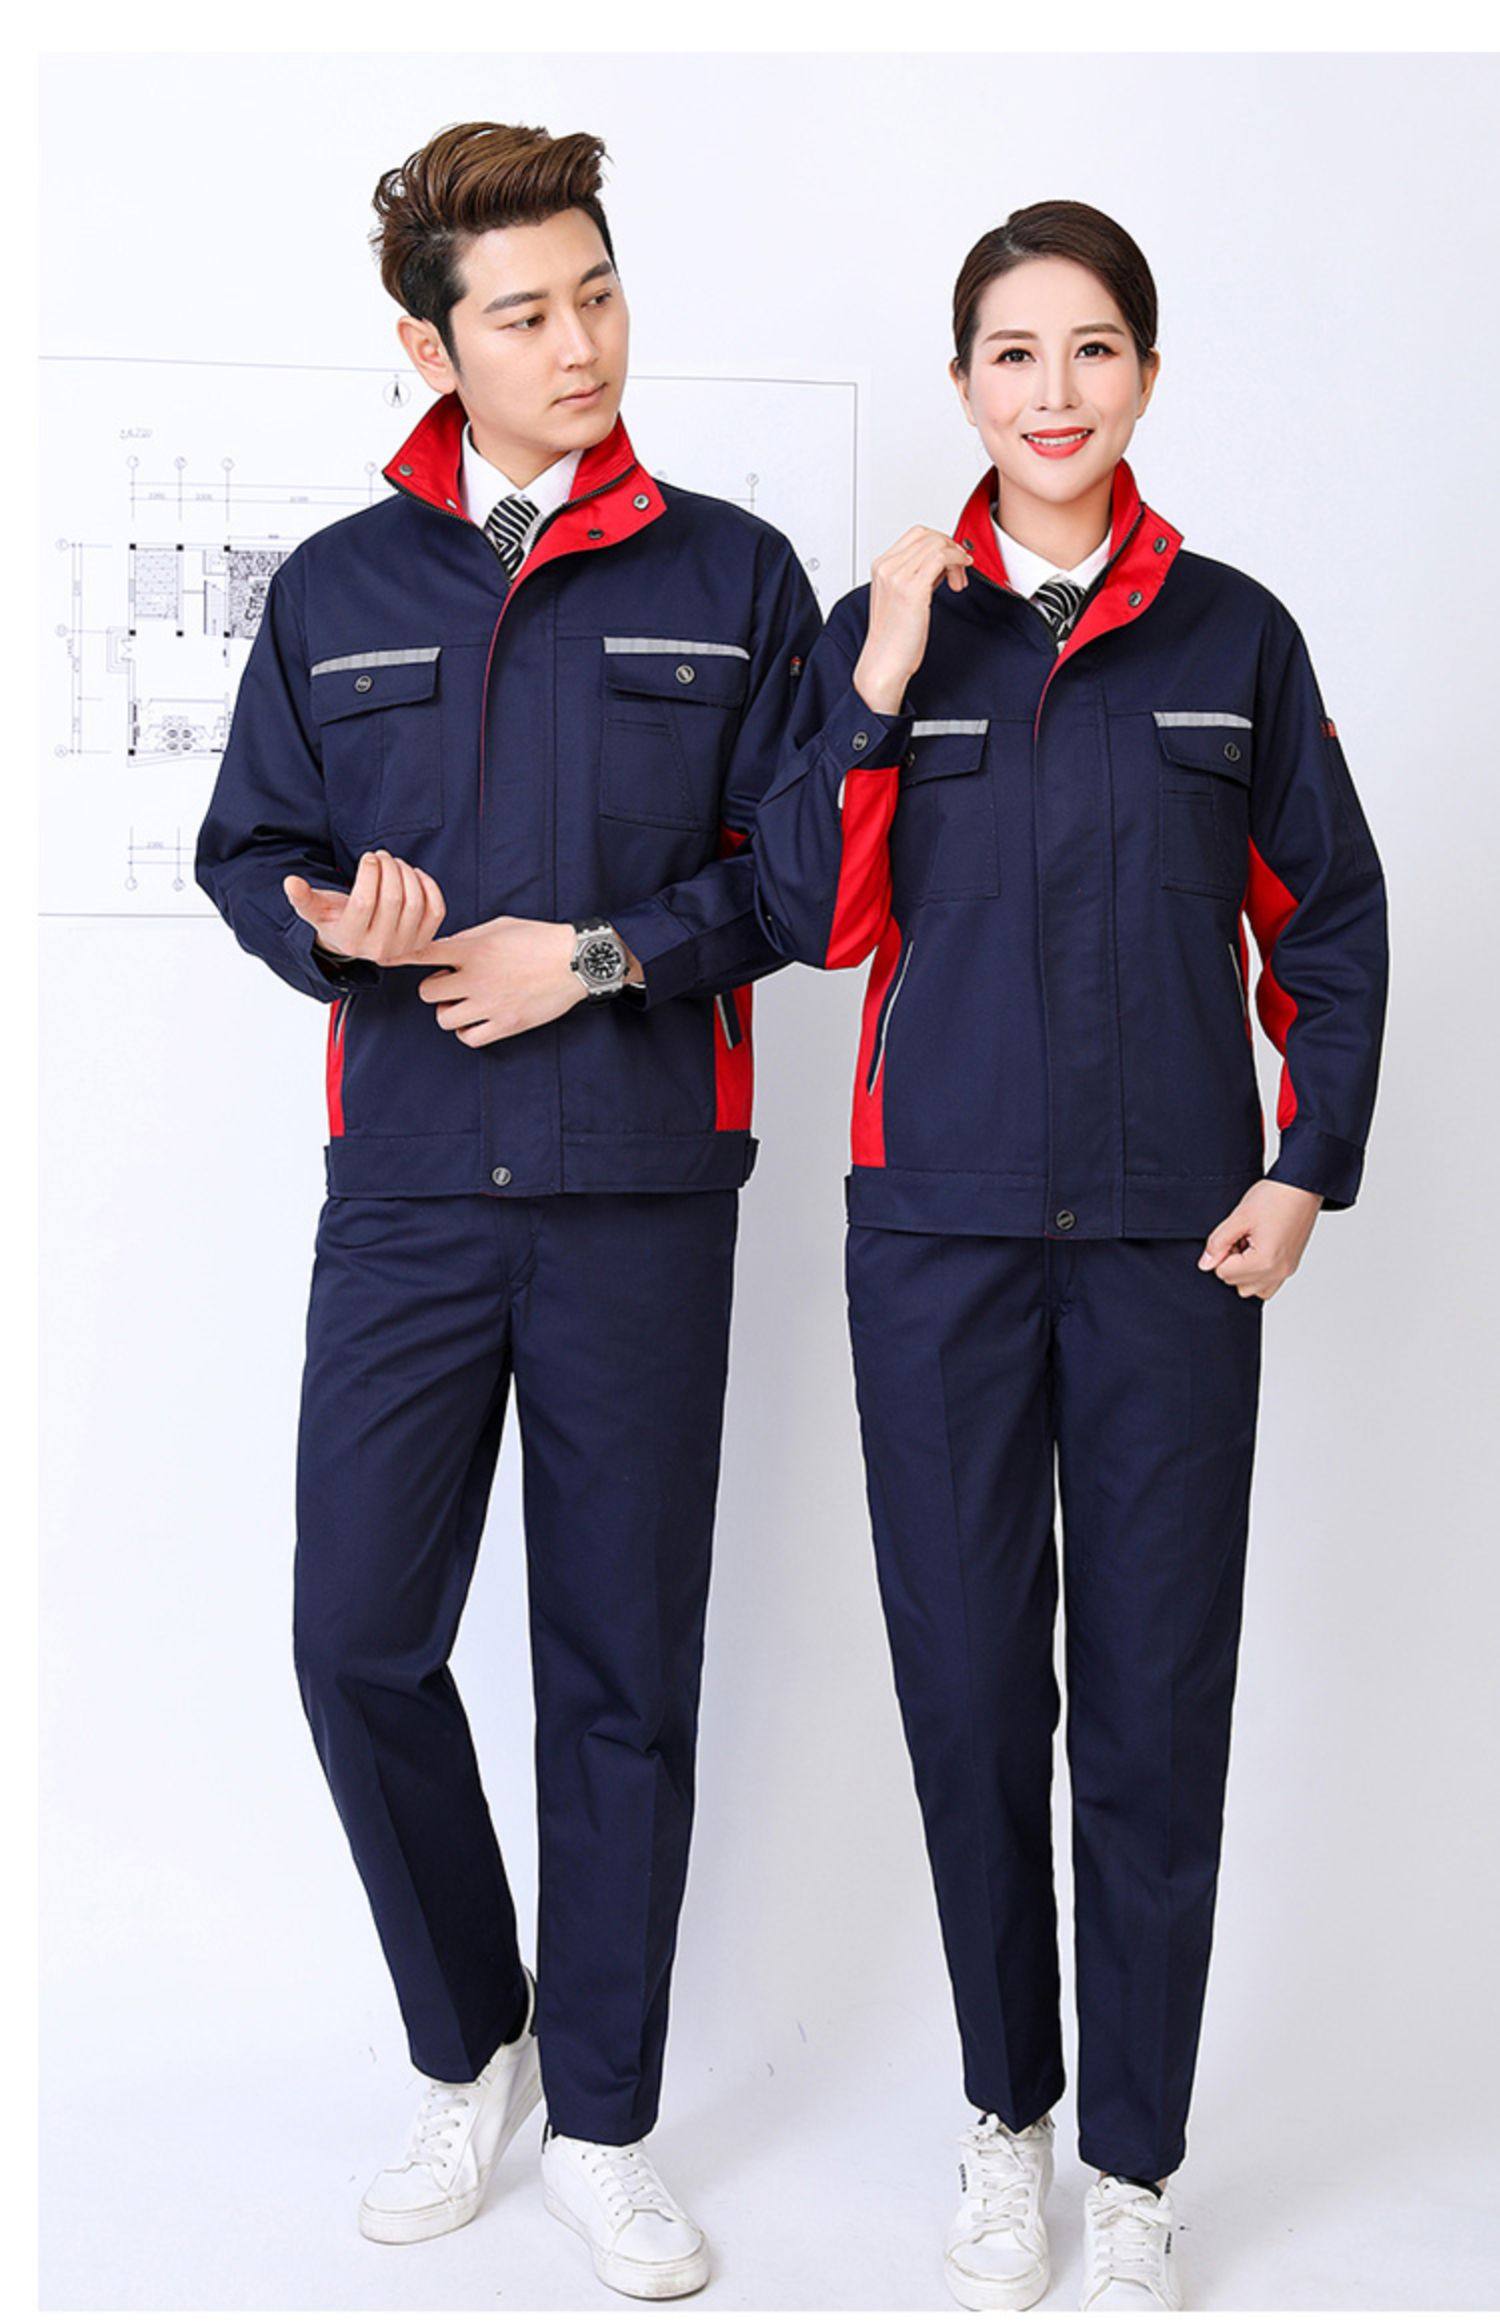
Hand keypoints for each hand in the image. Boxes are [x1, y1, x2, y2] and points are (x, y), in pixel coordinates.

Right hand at [284, 850, 444, 965]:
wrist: (359, 941)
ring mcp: (405, 947)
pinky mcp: (424, 941)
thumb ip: (303, 898)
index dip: (369, 873)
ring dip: (407, 873)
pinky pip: (436, 910)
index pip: (365, 902)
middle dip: (389, 868)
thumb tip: (290, 882)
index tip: (368, 857)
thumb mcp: (315, 910)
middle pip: (394, 900)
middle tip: (382, 856)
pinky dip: (428, 886)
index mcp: (351, 940)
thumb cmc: (336, 918)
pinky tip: (414, 874)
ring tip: (395, 863)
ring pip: (415, 903)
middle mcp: (380, 950)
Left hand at [407, 916, 588, 1044]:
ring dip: (450, 1012)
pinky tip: (477, 1021)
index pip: (424, 953)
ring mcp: (490, 1004)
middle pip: (427, 993)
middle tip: (450, 984)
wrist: (577, 961)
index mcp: (473, 950)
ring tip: (465, 1004)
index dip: (401, 956)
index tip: (389, 959)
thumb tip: (445, 947)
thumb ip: (469, 938)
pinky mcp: (506, 1024)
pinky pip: (469, 1038)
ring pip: (444, 1019)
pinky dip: (468, 1031)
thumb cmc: (540, 939)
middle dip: (435, 989)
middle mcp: (476, 978)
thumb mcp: (500, 925)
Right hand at [853, 527, 974, 714]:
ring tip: (958, 581)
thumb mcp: (902, 598)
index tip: (951, 559)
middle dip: (950, 548)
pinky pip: (941, 558)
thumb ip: (918, 576)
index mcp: (881, 567)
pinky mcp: (912, 588)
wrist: (884, 663)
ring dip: (956, 558)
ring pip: (936, 544)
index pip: (916, 535)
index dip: (940, 543)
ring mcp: (897, 576)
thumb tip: (942, 564)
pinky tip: (958, 579)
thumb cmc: (894, 639)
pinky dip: (956, 562)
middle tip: (960, 569)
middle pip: (928, 536)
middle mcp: (887, 567)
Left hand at [1198, 1180, 1323, 1299]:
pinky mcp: (1290, 1266)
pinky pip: (1267, 1285)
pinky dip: (1258, 1273)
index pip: (1223, 1274)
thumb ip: (1218, 1243)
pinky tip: (1258, 1250)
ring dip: (1244, 1271)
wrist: (1302, 1187)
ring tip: (1249, 1245)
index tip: (1233, 1234)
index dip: (1222, 1252)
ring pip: (1251, 1289)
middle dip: (1232, 1262)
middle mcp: (1278, 1272)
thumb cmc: (1275, 1197)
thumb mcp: (1239, 1217)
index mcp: (1264, 1262)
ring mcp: (1286, 1271)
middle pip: (1236, 1284)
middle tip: (1241, 1237)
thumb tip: (1205, 1265)